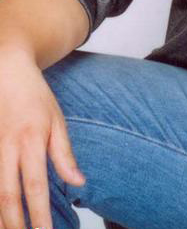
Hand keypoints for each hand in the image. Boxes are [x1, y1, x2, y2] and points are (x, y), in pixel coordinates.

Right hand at [0, 46, 85, 228]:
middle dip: (14, 224)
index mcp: (30, 142)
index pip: (35, 186)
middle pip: (8, 196)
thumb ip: (64, 154)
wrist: (7, 73)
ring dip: (1, 216)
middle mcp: (7, 149)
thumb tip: (78, 183)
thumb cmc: (35, 97)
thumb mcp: (57, 120)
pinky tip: (0, 215)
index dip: (38, 214)